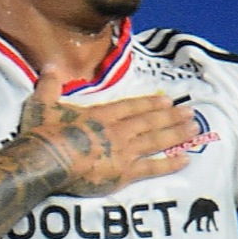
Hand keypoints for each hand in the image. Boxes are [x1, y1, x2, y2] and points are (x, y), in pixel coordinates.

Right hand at [16, 67, 197, 196]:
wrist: (46, 160)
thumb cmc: (43, 133)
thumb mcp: (42, 104)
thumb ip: (49, 85)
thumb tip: (50, 65)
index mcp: (100, 115)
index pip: (130, 107)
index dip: (149, 103)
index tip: (166, 99)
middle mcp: (117, 130)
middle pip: (149, 121)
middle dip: (171, 116)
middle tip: (190, 112)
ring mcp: (124, 151)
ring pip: (156, 140)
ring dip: (177, 134)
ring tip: (194, 128)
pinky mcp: (124, 173)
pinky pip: (152, 168)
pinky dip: (170, 164)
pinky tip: (186, 160)